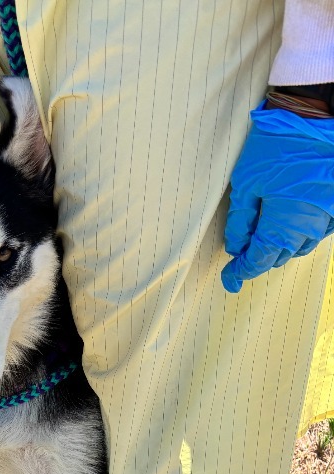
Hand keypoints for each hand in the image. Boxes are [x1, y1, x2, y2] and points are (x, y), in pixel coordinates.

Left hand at [221, 106, 333, 293]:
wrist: (317, 115)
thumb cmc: (277, 145)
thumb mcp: (246, 182)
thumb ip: (239, 220)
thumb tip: (235, 246)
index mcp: (282, 226)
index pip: (258, 261)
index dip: (240, 271)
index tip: (228, 278)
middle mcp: (307, 228)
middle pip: (279, 257)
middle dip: (259, 259)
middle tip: (242, 255)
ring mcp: (326, 218)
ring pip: (300, 246)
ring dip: (281, 248)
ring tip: (264, 240)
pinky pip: (319, 232)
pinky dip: (302, 235)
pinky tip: (291, 226)